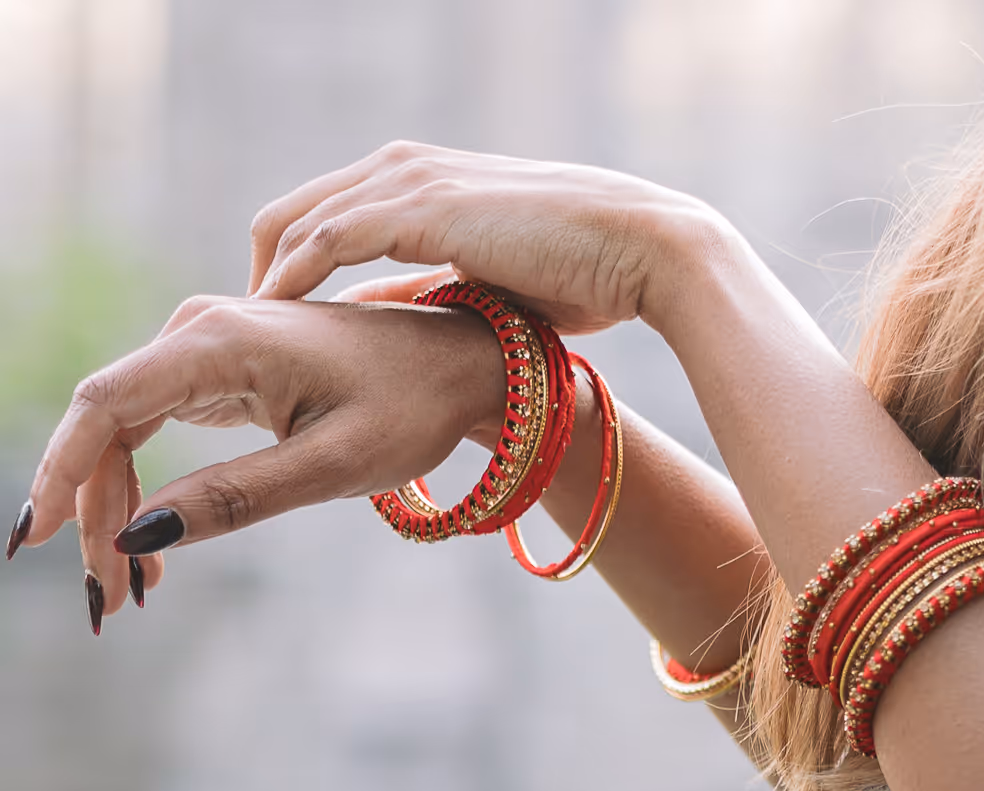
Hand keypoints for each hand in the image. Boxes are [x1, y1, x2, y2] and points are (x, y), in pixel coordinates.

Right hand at [17, 295, 505, 619]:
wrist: (459, 363)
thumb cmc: (411, 408)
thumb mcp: (334, 466)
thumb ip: (236, 498)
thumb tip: (140, 534)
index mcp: (220, 342)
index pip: (103, 404)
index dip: (61, 472)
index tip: (37, 539)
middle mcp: (196, 331)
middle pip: (104, 428)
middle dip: (94, 516)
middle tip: (108, 600)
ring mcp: (201, 346)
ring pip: (121, 434)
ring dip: (114, 511)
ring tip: (130, 591)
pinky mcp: (214, 370)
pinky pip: (151, 429)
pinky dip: (144, 490)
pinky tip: (150, 551)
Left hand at [249, 142, 729, 334]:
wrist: (643, 249)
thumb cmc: (590, 272)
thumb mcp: (491, 283)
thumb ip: (433, 286)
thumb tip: (385, 313)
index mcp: (424, 179)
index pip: (325, 213)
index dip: (289, 266)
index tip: (275, 322)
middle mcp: (405, 167)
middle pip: (292, 212)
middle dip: (260, 271)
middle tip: (244, 334)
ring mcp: (409, 181)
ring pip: (298, 221)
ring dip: (264, 279)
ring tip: (245, 334)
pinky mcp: (418, 208)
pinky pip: (326, 239)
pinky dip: (292, 278)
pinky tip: (275, 317)